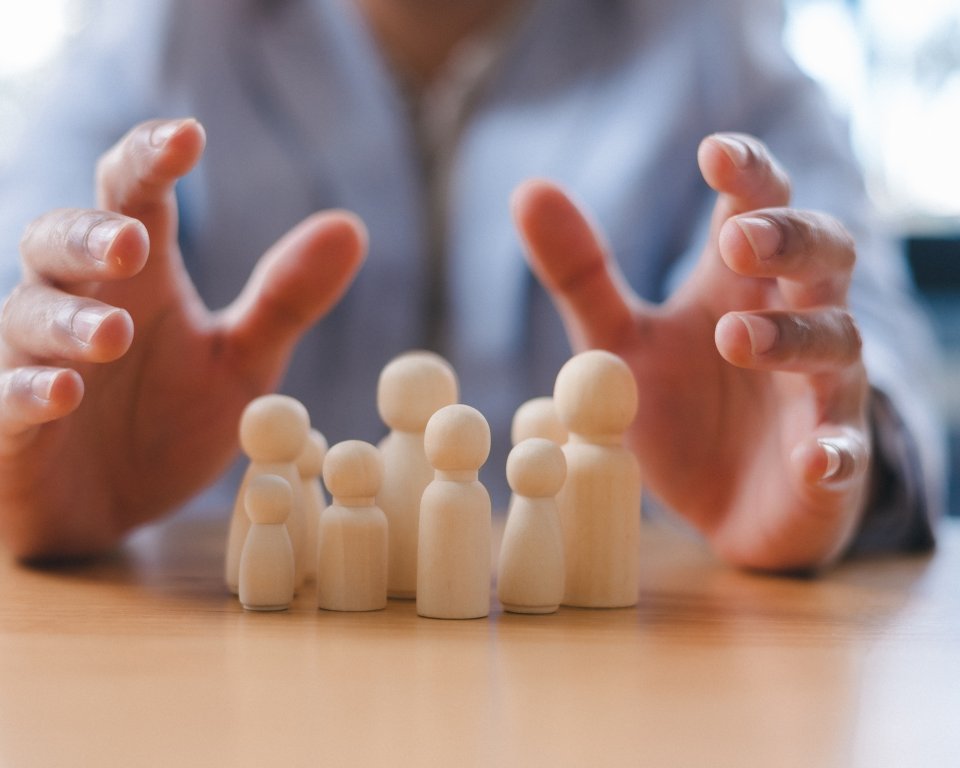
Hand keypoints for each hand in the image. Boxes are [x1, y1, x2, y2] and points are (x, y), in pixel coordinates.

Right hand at [0, 118, 365, 558]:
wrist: (118, 508)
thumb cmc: (170, 421)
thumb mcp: (243, 362)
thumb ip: (286, 299)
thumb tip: (351, 226)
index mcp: (139, 277)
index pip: (132, 194)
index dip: (151, 159)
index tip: (189, 135)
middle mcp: (80, 303)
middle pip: (59, 240)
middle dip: (90, 236)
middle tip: (133, 243)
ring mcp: (35, 360)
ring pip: (29, 314)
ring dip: (67, 320)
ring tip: (114, 333)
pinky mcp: (11, 424)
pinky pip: (6, 396)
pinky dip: (28, 391)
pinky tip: (63, 394)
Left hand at [513, 133, 870, 570]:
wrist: (721, 504)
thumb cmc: (678, 408)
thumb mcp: (616, 339)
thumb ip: (580, 274)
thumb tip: (528, 188)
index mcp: (736, 285)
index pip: (761, 205)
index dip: (748, 174)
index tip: (712, 153)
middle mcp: (792, 320)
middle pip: (822, 255)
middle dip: (788, 239)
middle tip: (736, 242)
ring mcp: (820, 389)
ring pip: (835, 340)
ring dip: (793, 335)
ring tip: (735, 338)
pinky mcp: (829, 458)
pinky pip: (844, 448)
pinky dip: (833, 449)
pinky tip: (812, 457)